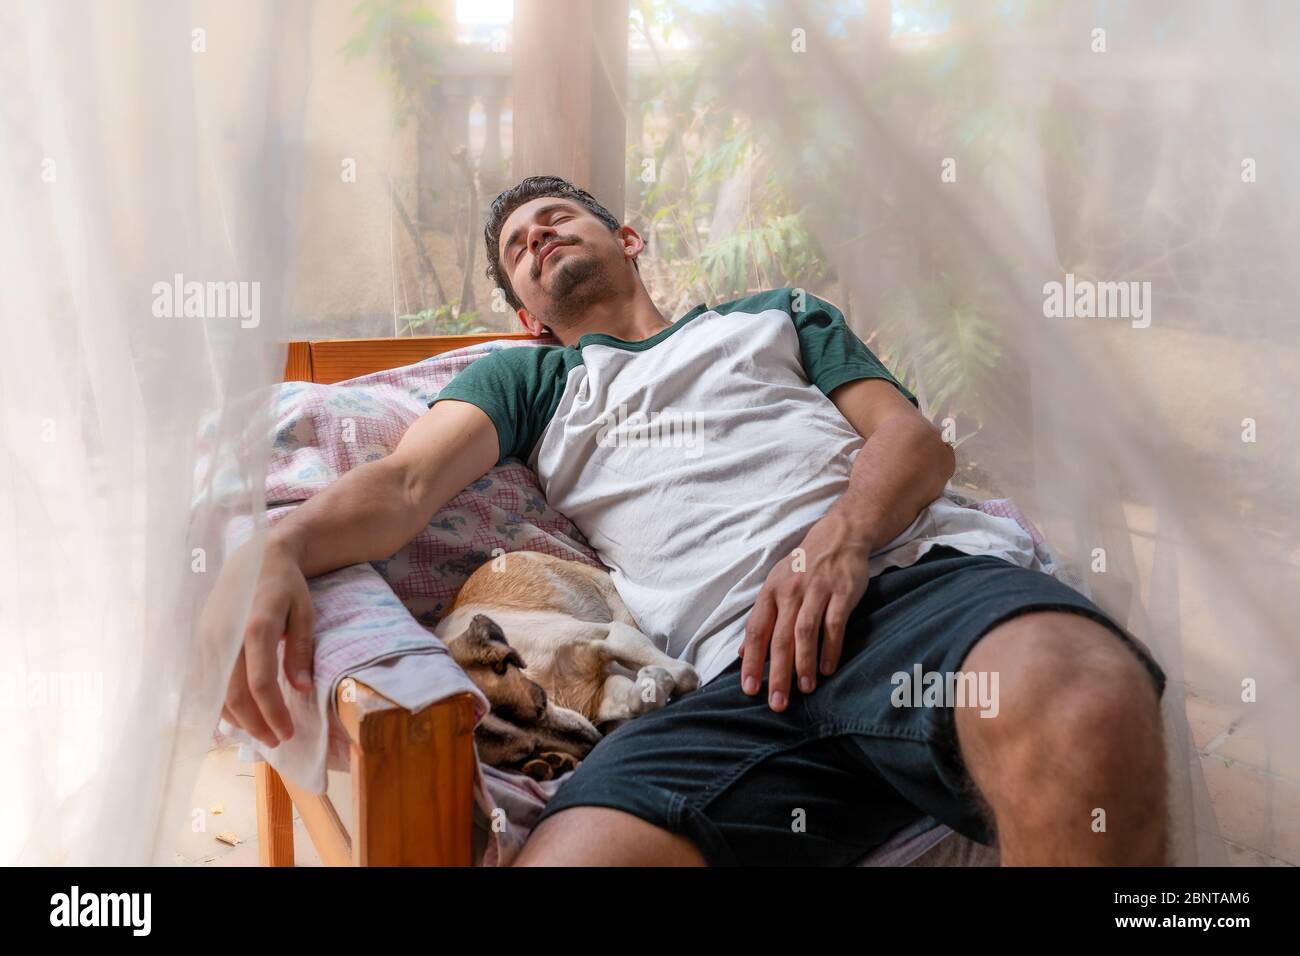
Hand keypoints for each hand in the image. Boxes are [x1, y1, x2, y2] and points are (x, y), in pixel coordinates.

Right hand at [217, 537, 314, 746]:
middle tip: (277, 740)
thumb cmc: (286, 586)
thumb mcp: (304, 613)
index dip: (273, 713)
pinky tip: (238, 716)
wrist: (255, 557)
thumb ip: (299, 651)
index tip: (288, 733)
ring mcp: (207, 638)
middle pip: (233, 694)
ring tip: (261, 732)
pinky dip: (219, 703)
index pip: (260, 682)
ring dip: (236, 718)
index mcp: (256, 625)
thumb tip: (300, 689)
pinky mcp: (199, 640)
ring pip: (215, 692)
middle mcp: (225, 634)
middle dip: (255, 724)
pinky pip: (205, 681)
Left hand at [739, 512, 872, 711]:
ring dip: (804, 663)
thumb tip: (741, 651)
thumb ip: (761, 620)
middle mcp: (790, 592)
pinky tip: (828, 669)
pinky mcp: (841, 593)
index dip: (751, 661)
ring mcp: (816, 592)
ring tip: (804, 689)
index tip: (749, 689)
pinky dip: (830, 649)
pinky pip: (834, 625)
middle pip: (780, 638)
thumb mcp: (776, 586)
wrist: (838, 536)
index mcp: (770, 592)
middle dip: (777, 673)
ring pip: (805, 633)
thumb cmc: (803, 567)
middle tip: (777, 702)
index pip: (756, 630)